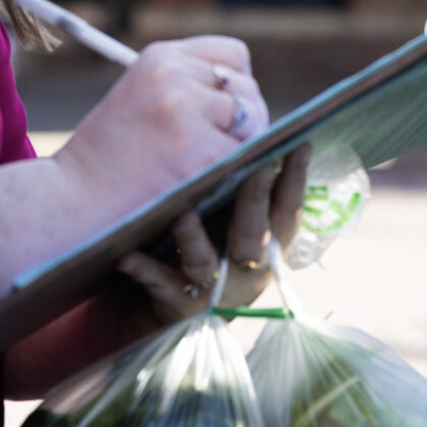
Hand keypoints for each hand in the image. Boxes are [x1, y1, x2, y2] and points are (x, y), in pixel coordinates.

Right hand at [55, 37, 265, 218]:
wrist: (69, 201)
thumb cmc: (105, 161)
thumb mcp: (139, 100)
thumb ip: (186, 89)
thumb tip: (247, 101)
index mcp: (160, 58)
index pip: (233, 55)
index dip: (237, 85)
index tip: (224, 112)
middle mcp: (175, 74)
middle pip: (248, 89)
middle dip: (243, 121)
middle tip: (214, 150)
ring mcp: (187, 109)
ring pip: (253, 118)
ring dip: (241, 145)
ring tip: (205, 166)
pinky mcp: (200, 147)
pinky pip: (246, 154)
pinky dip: (233, 172)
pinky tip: (203, 183)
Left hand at [116, 145, 311, 315]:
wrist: (179, 308)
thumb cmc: (215, 246)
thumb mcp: (239, 223)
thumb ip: (246, 187)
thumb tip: (248, 118)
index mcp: (268, 244)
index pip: (288, 210)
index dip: (297, 180)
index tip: (300, 144)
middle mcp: (246, 267)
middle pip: (254, 235)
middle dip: (256, 201)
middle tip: (257, 168)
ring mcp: (212, 287)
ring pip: (204, 262)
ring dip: (194, 239)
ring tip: (182, 216)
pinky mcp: (177, 300)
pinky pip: (158, 282)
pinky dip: (144, 269)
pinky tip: (126, 256)